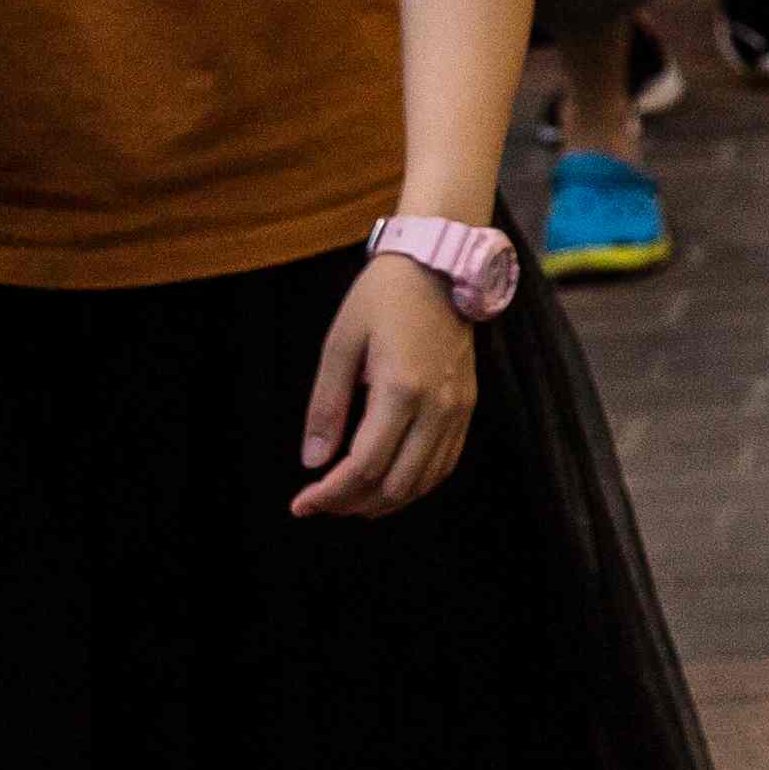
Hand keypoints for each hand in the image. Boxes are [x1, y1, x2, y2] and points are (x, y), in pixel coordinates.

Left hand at [296, 254, 477, 516]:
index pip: (364, 465)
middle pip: (395, 484)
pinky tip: (388, 483)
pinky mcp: (467, 407)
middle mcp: (436, 406)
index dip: (330, 493)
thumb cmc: (382, 298)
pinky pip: (444, 463)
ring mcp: (457, 409)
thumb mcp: (340, 344)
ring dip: (384, 501)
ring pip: (424, 481)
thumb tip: (313, 461)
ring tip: (350, 500)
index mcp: (401, 388)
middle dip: (353, 503)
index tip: (301, 503)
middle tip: (321, 503)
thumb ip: (326, 406)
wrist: (439, 266)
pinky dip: (414, 484)